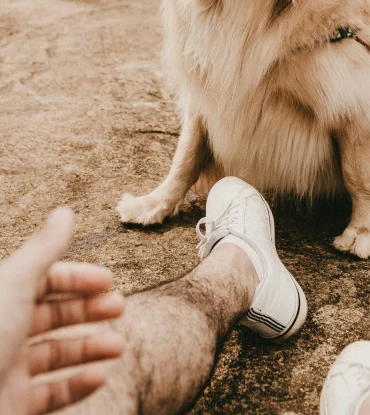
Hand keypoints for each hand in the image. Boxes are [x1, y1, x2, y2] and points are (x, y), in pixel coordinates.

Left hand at [0, 208, 124, 414]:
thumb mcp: (14, 286)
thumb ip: (43, 250)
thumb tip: (65, 212)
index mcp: (2, 298)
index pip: (43, 280)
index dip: (76, 277)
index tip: (107, 280)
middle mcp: (4, 330)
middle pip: (52, 314)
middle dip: (89, 310)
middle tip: (119, 308)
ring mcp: (7, 369)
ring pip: (56, 354)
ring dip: (91, 348)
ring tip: (118, 346)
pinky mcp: (13, 404)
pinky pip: (51, 392)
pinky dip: (78, 384)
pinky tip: (99, 376)